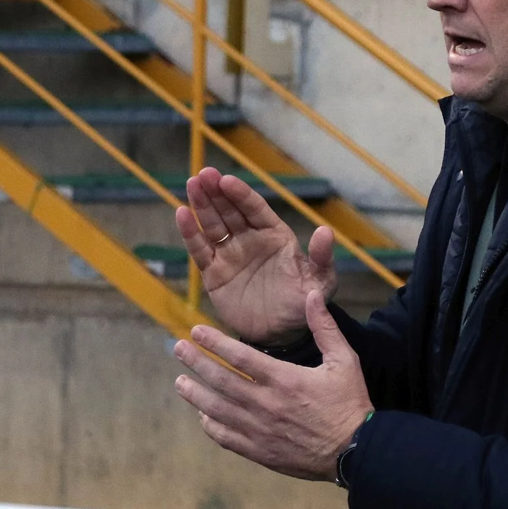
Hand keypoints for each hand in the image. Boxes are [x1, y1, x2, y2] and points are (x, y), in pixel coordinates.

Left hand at [174, 290, 373, 481]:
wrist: (356, 451)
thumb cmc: (349, 403)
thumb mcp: (344, 360)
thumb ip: (325, 327)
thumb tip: (310, 295)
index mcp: (284, 379)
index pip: (240, 356)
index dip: (215, 342)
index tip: (196, 331)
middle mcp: (266, 403)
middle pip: (221, 380)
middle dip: (196, 363)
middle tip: (177, 349)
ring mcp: (260, 430)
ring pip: (217, 410)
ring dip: (196, 394)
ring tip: (180, 382)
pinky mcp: (260, 451)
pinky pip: (227, 438)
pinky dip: (211, 426)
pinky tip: (202, 416)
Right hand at [176, 167, 337, 345]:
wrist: (283, 334)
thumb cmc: (304, 303)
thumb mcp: (320, 281)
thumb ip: (321, 257)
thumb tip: (325, 232)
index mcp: (274, 235)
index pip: (255, 208)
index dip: (241, 194)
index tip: (227, 180)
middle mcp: (250, 239)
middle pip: (230, 210)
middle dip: (216, 192)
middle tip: (203, 174)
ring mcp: (230, 255)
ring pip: (213, 225)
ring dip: (202, 205)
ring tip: (192, 185)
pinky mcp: (214, 274)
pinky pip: (201, 250)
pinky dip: (190, 233)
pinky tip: (181, 214)